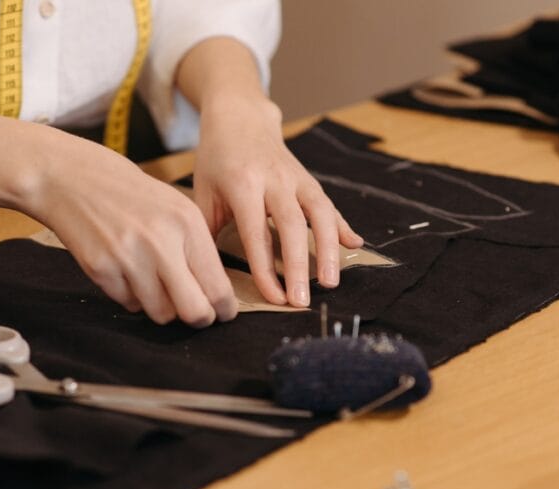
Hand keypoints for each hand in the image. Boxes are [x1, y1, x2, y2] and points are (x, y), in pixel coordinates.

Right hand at [22, 134, 237, 326]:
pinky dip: (132, 295)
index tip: (222, 312)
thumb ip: (196, 247)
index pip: (218, 286)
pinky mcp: (101, 270)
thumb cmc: (127, 192)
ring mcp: (129, 258)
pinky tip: (125, 269)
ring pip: (161, 314)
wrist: (70, 178)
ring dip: (162, 306)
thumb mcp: (174, 206)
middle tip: (197, 315)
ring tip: (154, 281)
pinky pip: (130, 304)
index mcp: (187, 223)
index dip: (223, 308)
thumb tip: (215, 292)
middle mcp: (161, 242)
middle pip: (194, 311)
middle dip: (199, 319)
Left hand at [193, 97, 362, 307]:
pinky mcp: (309, 179)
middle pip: (293, 226)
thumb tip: (208, 273)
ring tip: (330, 282)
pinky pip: (329, 205)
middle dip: (299, 266)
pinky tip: (355, 245)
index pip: (256, 234)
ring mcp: (296, 178)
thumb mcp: (203, 191)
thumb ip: (207, 229)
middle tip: (303, 301)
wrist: (239, 117)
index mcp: (243, 184)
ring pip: (320, 214)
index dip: (266, 269)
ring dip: (329, 250)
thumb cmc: (217, 159)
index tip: (275, 297)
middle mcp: (274, 180)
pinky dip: (342, 225)